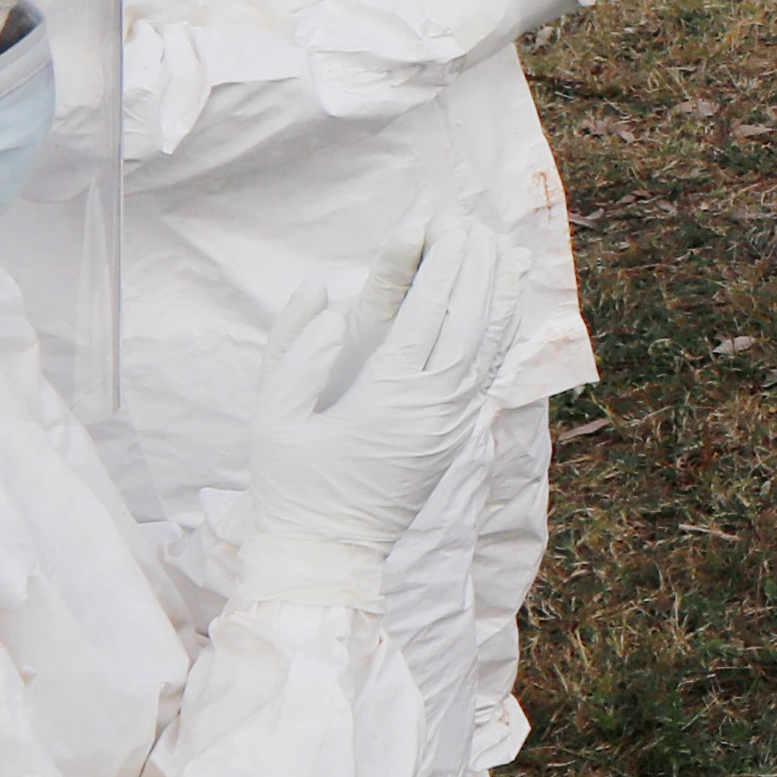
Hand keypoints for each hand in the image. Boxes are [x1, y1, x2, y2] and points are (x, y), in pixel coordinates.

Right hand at [227, 225, 518, 609]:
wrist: (327, 555)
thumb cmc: (289, 486)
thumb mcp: (272, 419)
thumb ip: (294, 354)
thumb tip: (327, 298)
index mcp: (386, 400)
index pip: (427, 317)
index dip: (440, 265)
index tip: (445, 223)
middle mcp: (431, 410)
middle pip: (467, 324)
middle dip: (473, 268)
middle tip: (473, 222)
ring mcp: (449, 426)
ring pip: (486, 349)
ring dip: (497, 297)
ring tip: (505, 249)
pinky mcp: (453, 437)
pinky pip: (485, 375)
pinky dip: (498, 335)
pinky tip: (502, 306)